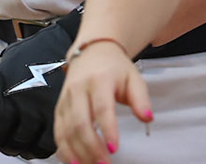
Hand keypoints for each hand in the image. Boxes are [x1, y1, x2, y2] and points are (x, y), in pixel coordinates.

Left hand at [0, 12, 80, 157]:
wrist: (69, 43)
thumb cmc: (35, 53)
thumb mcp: (5, 61)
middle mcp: (13, 97)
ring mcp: (35, 111)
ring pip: (14, 145)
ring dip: (10, 146)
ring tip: (13, 139)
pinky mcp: (55, 120)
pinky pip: (38, 149)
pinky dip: (33, 150)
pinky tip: (32, 141)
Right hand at [53, 43, 149, 163]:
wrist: (93, 52)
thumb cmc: (115, 68)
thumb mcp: (133, 78)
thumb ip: (141, 99)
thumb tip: (147, 118)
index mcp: (99, 80)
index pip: (102, 107)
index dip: (107, 130)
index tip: (114, 148)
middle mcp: (78, 89)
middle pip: (80, 123)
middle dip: (91, 148)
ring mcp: (65, 99)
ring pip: (67, 130)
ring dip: (78, 152)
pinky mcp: (59, 108)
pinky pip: (58, 131)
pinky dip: (65, 149)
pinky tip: (74, 161)